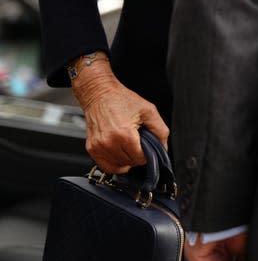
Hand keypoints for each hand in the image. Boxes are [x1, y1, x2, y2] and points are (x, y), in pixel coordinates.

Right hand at [70, 56, 168, 173]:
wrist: (99, 93)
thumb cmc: (121, 99)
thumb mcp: (148, 110)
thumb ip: (160, 131)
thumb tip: (163, 148)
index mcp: (124, 134)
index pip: (140, 159)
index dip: (147, 154)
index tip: (146, 146)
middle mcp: (109, 142)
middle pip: (130, 163)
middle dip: (137, 155)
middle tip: (137, 142)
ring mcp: (98, 147)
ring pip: (118, 167)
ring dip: (126, 160)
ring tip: (127, 145)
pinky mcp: (92, 149)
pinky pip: (106, 166)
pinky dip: (115, 164)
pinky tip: (119, 153)